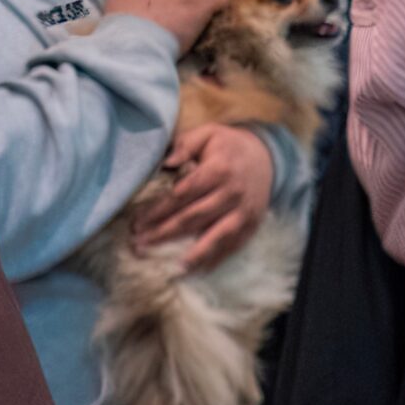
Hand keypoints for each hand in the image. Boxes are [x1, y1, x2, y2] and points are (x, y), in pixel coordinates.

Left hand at [134, 125, 273, 270]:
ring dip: (192, 253)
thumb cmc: (228, 146)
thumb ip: (184, 145)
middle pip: (193, 218)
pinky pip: (233, 245)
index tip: (136, 223)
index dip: (157, 211)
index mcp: (218, 171)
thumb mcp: (207, 134)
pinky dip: (216, 258)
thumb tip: (165, 163)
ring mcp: (244, 212)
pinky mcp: (252, 224)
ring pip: (215, 236)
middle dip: (164, 233)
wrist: (267, 157)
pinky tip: (198, 269)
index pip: (181, 195)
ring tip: (172, 267)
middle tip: (139, 245)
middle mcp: (232, 193)